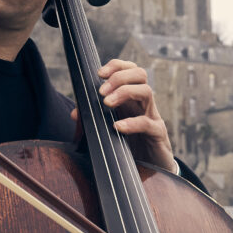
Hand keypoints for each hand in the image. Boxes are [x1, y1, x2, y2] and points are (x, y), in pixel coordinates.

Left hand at [71, 58, 178, 173]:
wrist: (152, 167)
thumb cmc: (131, 143)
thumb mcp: (111, 128)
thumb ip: (94, 119)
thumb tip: (75, 113)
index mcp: (132, 98)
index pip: (130, 70)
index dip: (116, 66)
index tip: (99, 74)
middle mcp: (143, 103)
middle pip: (140, 74)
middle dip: (119, 77)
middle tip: (102, 92)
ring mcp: (153, 116)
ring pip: (147, 92)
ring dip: (124, 92)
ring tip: (107, 103)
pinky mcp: (157, 134)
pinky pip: (147, 123)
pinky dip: (132, 123)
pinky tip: (117, 127)